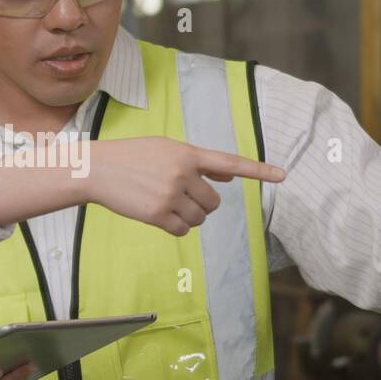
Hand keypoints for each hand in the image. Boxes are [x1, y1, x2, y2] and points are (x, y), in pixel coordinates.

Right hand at [85, 137, 285, 235]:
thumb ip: (198, 163)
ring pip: (200, 218)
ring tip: (165, 202)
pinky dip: (176, 226)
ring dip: (189, 216)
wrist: (97, 169)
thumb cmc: (133, 157)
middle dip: (202, 203)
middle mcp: (183, 173)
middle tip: (180, 196)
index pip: (230, 163)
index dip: (258, 170)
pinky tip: (158, 214)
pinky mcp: (157, 214)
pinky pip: (183, 229)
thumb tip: (229, 178)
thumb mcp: (166, 150)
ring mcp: (170, 194)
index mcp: (187, 153)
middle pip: (214, 202)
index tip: (283, 176)